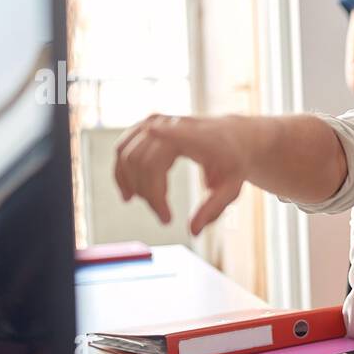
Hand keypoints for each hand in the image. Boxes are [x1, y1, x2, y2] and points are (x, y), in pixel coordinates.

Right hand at [114, 114, 249, 235]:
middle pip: (143, 161)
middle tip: (165, 217)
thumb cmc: (233, 164)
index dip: (155, 141)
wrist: (231, 139)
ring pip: (127, 156)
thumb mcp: (232, 189)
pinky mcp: (144, 127)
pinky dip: (121, 173)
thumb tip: (192, 231)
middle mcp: (170, 123)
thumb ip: (214, 209)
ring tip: (152, 206)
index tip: (150, 134)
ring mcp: (154, 122)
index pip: (169, 136)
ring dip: (133, 186)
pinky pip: (122, 150)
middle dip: (148, 194)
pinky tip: (128, 195)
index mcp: (194, 134)